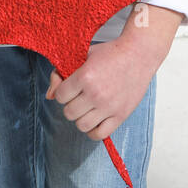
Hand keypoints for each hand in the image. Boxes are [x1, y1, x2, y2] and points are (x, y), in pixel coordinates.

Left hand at [45, 7, 175, 140]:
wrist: (139, 54)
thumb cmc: (111, 53)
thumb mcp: (83, 56)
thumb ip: (61, 74)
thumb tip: (49, 96)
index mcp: (85, 76)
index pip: (61, 96)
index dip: (64, 92)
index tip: (72, 87)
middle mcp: (96, 93)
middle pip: (69, 112)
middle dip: (71, 105)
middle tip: (80, 97)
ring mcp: (109, 106)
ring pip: (81, 125)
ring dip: (81, 118)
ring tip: (87, 108)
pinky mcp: (121, 115)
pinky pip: (99, 134)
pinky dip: (93, 130)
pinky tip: (96, 119)